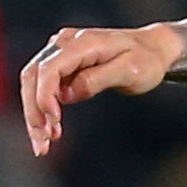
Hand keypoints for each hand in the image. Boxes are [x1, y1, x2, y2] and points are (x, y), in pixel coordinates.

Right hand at [21, 23, 186, 156]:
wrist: (153, 49)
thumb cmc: (146, 60)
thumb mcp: (130, 71)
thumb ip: (98, 79)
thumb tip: (67, 93)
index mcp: (82, 43)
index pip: (50, 68)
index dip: (45, 95)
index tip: (53, 120)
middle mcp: (65, 43)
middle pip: (33, 76)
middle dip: (33, 111)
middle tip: (41, 142)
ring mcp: (61, 52)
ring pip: (34, 83)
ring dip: (35, 114)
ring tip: (43, 143)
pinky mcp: (62, 64)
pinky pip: (44, 86)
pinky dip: (43, 110)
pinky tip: (50, 131)